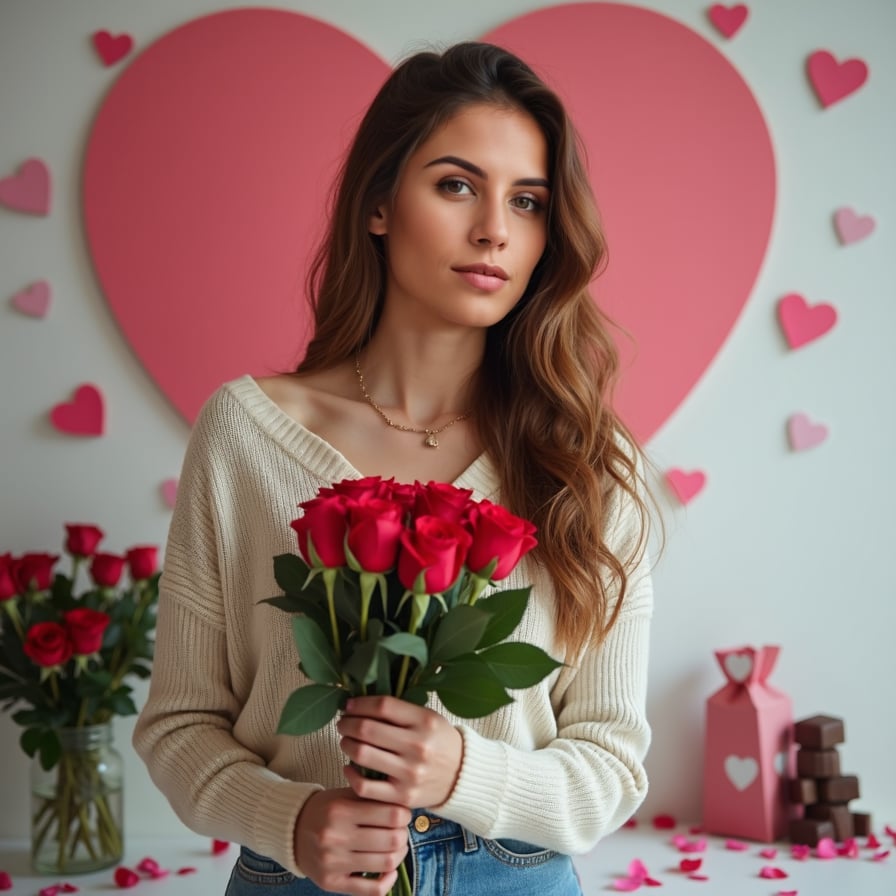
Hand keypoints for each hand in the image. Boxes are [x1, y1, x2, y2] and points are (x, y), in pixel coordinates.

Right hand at [293, 788, 409, 895]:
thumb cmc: (326, 810)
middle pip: (392, 840)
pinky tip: (389, 870)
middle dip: (403, 835)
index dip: (404, 814)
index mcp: (340, 810)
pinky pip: (372, 889)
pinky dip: (388, 880)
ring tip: (396, 848)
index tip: (403, 814)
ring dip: (399, 855)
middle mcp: (335, 837)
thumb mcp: (344, 795)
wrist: (292, 831)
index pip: (391, 814)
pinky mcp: (332, 883)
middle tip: (400, 831)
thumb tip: (404, 805)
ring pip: (386, 863)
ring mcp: (333, 863)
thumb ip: (371, 797)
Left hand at [337, 695, 463, 808]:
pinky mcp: (402, 797)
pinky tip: (349, 766)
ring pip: (362, 754)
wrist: (462, 776)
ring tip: (346, 741)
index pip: (383, 706)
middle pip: (367, 729)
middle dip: (347, 724)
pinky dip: (350, 774)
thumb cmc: (439, 742)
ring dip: (346, 744)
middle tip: (343, 724)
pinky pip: (365, 786)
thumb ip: (400, 710)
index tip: (348, 706)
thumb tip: (361, 703)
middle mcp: (418, 746)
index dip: (360, 704)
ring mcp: (409, 773)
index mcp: (425, 721)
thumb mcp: (428, 718)